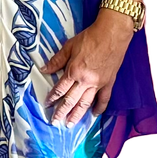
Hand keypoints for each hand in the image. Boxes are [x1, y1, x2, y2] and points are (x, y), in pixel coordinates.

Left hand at [43, 11, 132, 125]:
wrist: (112, 33)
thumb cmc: (90, 37)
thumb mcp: (69, 46)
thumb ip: (57, 60)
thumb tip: (44, 70)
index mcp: (74, 71)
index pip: (60, 89)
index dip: (52, 98)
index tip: (47, 104)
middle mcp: (85, 81)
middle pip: (71, 100)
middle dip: (61, 112)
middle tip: (55, 122)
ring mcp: (98, 83)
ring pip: (85, 103)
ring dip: (77, 115)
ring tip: (70, 124)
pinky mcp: (109, 82)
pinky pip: (104, 99)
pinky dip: (99, 108)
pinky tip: (94, 114)